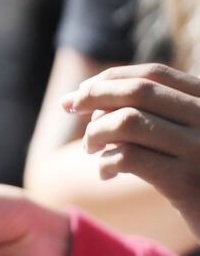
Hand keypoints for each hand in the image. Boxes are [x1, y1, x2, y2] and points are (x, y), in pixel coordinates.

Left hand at [61, 63, 199, 237]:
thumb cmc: (189, 172)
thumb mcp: (179, 133)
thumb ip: (144, 111)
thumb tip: (75, 96)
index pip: (154, 74)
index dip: (111, 78)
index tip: (81, 90)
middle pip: (137, 91)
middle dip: (94, 96)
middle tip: (69, 107)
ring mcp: (199, 149)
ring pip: (127, 121)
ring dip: (96, 132)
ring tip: (91, 148)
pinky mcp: (186, 182)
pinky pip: (129, 157)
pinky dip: (106, 162)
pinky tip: (104, 173)